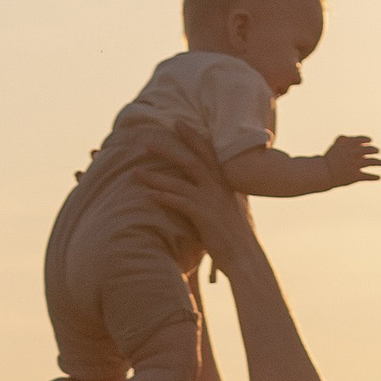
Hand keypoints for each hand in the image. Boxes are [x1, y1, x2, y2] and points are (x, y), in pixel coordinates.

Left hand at [141, 147, 260, 270]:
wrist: (245, 257)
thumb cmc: (234, 236)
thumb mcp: (228, 209)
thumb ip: (217, 196)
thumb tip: (207, 191)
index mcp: (224, 182)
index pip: (206, 152)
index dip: (192, 136)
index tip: (177, 123)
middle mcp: (217, 187)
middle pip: (189, 160)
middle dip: (167, 149)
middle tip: (146, 142)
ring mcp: (210, 201)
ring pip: (178, 182)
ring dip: (155, 177)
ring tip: (135, 173)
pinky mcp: (204, 216)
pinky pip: (179, 203)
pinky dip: (163, 197)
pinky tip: (148, 195)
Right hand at [321, 134, 380, 186]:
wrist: (323, 172)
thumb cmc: (329, 159)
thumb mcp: (335, 146)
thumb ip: (343, 139)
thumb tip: (351, 137)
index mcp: (348, 146)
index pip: (361, 140)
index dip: (367, 139)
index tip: (370, 141)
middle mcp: (353, 154)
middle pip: (368, 150)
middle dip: (374, 150)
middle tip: (377, 151)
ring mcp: (354, 165)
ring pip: (371, 162)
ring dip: (378, 162)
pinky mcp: (354, 176)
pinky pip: (367, 176)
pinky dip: (374, 177)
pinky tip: (379, 177)